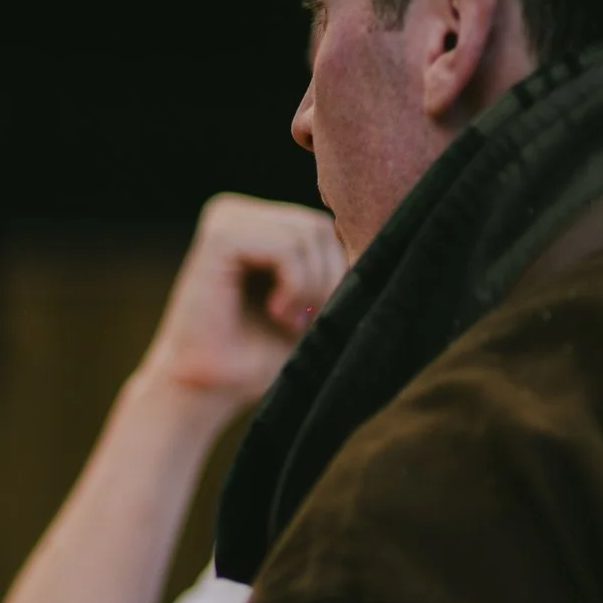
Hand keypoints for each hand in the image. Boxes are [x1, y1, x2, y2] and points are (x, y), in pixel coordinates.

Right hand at [137, 194, 344, 426]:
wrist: (205, 390)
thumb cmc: (256, 357)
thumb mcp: (312, 306)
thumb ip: (336, 269)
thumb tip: (397, 237)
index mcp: (258, 222)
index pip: (328, 226)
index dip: (337, 271)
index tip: (313, 317)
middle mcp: (239, 212)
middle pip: (321, 226)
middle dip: (326, 279)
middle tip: (301, 322)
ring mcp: (227, 219)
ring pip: (308, 233)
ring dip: (311, 286)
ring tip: (288, 319)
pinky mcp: (219, 238)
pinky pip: (286, 246)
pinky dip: (295, 283)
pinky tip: (276, 311)